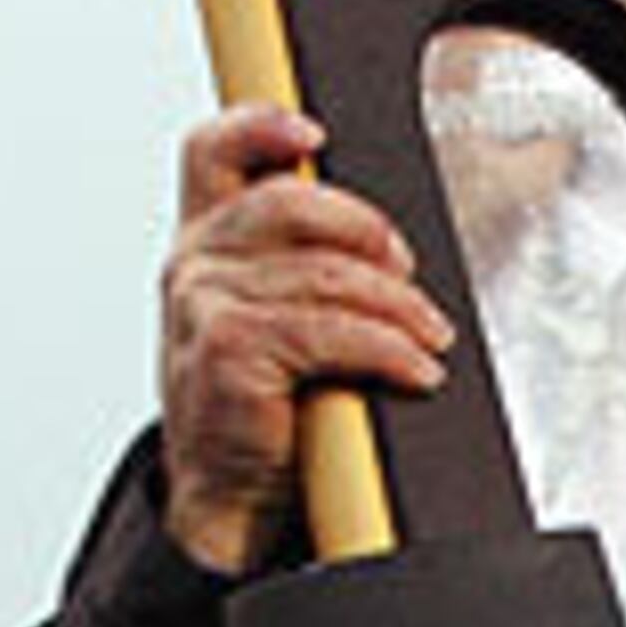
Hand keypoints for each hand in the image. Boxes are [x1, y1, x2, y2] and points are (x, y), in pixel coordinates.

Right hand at [158, 107, 454, 575]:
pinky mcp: (228, 350)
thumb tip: (386, 247)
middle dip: (370, 235)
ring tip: (430, 340)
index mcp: (204, 243)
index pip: (214, 153)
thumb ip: (301, 269)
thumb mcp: (274, 324)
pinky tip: (414, 371)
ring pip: (329, 275)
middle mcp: (195, 264)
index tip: (311, 129)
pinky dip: (388, 350)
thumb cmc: (260, 413)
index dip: (259, 125)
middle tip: (409, 277)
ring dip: (399, 309)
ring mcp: (205, 305)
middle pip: (296, 204)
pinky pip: (331, 330)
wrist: (228, 501)